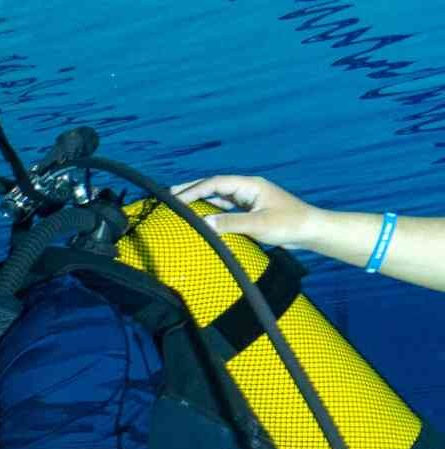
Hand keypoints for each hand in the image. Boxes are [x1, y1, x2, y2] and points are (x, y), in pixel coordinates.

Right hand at [171, 175, 321, 248]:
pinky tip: (201, 214)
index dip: (194, 189)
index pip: (216, 183)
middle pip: (215, 186)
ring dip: (200, 198)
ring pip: (219, 196)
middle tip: (169, 194)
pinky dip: (211, 209)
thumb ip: (230, 223)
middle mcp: (248, 189)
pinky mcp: (251, 211)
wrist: (312, 231)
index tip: (175, 198)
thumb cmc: (290, 225)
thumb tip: (203, 223)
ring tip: (180, 203)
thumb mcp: (258, 225)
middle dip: (192, 189)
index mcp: (251, 186)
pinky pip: (226, 207)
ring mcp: (250, 199)